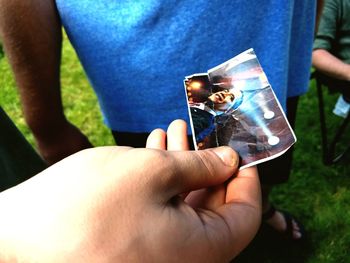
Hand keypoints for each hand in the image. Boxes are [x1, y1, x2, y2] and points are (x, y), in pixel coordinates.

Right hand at [0, 120, 260, 261]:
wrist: (16, 238)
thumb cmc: (86, 205)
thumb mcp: (152, 171)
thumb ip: (200, 165)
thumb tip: (230, 161)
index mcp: (200, 252)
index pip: (246, 216)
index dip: (247, 179)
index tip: (239, 151)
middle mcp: (183, 260)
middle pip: (214, 209)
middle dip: (207, 165)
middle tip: (199, 132)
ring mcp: (157, 255)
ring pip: (184, 206)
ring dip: (181, 167)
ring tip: (173, 132)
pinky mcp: (134, 245)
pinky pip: (162, 212)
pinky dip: (162, 181)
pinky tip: (153, 150)